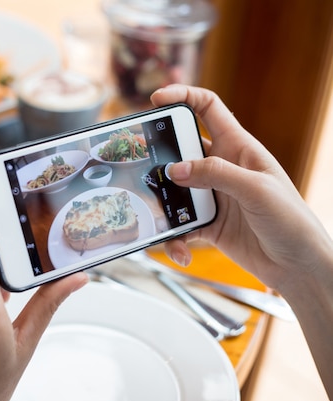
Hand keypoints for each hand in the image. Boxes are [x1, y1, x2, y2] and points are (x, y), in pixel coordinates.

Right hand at [151, 84, 332, 291]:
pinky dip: (174, 239)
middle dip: (157, 155)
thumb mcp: (257, 190)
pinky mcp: (206, 223)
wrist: (298, 266)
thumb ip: (216, 174)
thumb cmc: (291, 221)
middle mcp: (221, 168)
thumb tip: (174, 169)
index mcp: (238, 147)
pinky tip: (182, 251)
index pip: (207, 108)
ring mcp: (211, 196)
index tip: (156, 100)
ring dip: (162, 204)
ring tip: (157, 218)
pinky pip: (179, 225)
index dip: (182, 97)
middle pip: (179, 149)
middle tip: (139, 164)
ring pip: (173, 190)